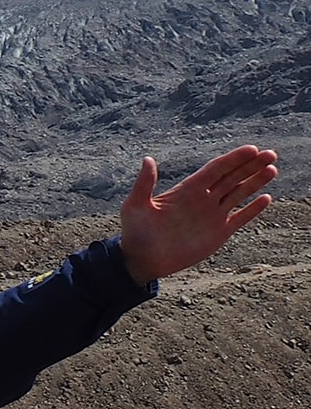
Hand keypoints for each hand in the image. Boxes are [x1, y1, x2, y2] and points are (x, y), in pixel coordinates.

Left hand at [118, 145, 279, 284]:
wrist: (143, 260)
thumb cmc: (135, 232)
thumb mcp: (135, 206)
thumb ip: (144, 183)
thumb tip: (147, 159)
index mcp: (187, 190)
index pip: (216, 169)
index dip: (234, 159)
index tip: (252, 149)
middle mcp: (203, 199)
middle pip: (232, 177)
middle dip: (251, 165)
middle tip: (271, 154)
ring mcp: (212, 215)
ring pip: (239, 193)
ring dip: (255, 182)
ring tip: (272, 169)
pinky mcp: (219, 233)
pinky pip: (240, 218)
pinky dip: (253, 209)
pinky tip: (266, 198)